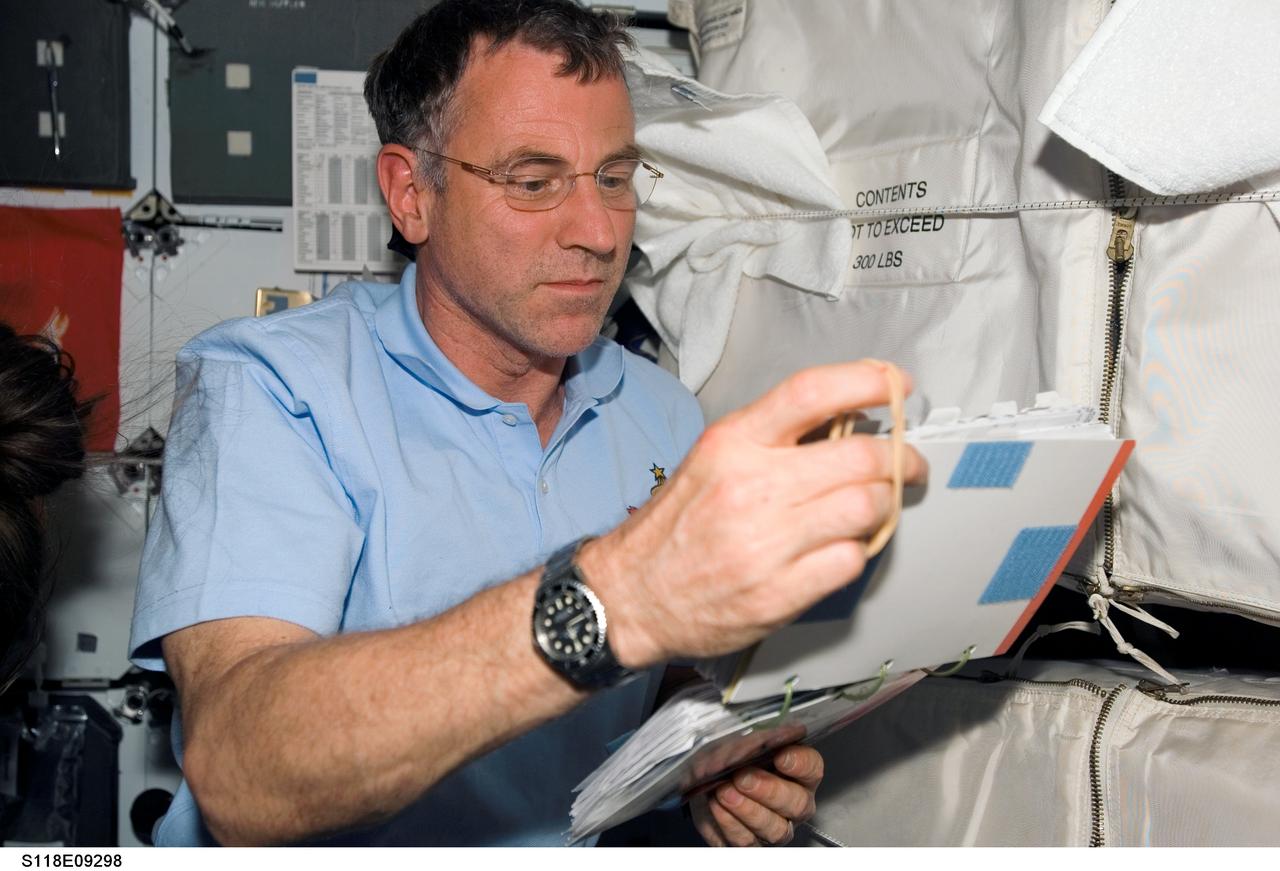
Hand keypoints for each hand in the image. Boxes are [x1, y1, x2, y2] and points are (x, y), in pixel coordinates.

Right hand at [583, 360, 927, 667]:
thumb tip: (848, 420)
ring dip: (884, 506)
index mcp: (732, 444)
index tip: (895, 385)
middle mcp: (750, 488)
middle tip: (906, 466)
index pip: (811, 392)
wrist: (629, 596)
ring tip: (873, 508)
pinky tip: (839, 548)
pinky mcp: (776, 595)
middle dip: (901, 459)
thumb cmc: (676, 526)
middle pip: (861, 457)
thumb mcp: (712, 460)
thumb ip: (773, 438)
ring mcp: (764, 544)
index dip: (866, 381)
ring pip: (867, 508)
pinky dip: (856, 552)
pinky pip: (849, 561)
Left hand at [690, 744, 822, 846]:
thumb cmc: (729, 760)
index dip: (799, 763)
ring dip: (747, 811)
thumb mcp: (739, 742)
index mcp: (798, 772)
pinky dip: (729, 824)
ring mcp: (775, 827)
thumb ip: (751, 739)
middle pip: (797, 803)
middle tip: (743, 778)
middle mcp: (793, 803)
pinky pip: (747, 841)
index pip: (812, 767)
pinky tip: (716, 806)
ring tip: (724, 792)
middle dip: (769, 790)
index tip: (781, 756)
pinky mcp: (752, 844)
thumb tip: (753, 736)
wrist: (704, 783)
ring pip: (775, 829)